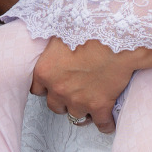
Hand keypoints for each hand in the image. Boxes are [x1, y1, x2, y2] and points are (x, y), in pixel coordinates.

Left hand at [30, 37, 151, 132]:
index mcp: (45, 70)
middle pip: (54, 105)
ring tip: (90, 106)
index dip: (47, 86)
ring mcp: (79, 100)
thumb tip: (51, 37)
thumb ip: (52, 43)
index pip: (37, 89)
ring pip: (76, 116)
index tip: (55, 83)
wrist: (115, 35)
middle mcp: (58, 89)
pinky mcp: (100, 105)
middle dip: (63, 100)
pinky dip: (105, 124)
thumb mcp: (60, 30)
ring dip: (82, 111)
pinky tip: (108, 121)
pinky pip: (102, 124)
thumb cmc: (88, 26)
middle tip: (74, 91)